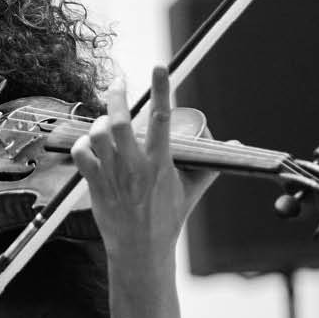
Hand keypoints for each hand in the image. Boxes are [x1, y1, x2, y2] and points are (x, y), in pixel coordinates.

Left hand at [72, 67, 217, 259]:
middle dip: (116, 95)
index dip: (161, 89)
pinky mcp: (95, 185)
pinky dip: (82, 144)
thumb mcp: (192, 191)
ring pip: (98, 135)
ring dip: (98, 122)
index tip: (159, 66)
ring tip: (104, 120)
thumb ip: (211, 166)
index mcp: (161, 163)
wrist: (141, 250)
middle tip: (118, 80)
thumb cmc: (167, 220)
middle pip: (120, 121)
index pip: (163, 118)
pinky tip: (89, 144)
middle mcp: (135, 165)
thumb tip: (237, 147)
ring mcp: (112, 175)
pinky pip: (81, 155)